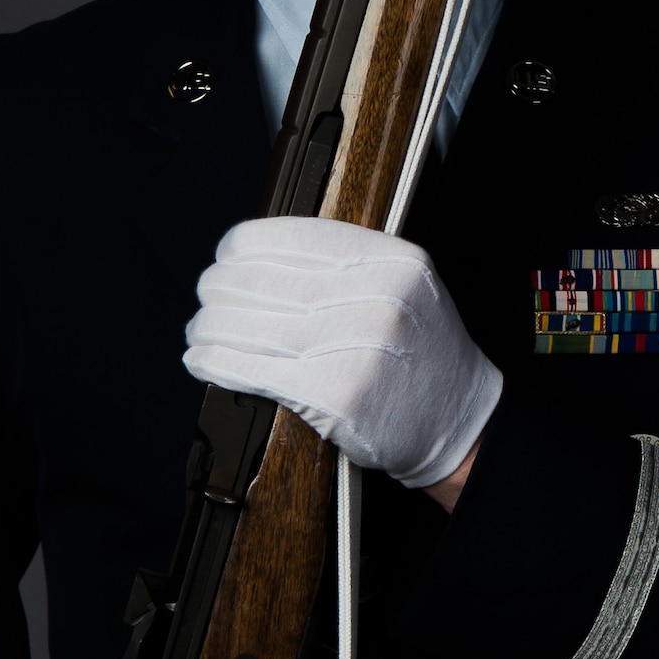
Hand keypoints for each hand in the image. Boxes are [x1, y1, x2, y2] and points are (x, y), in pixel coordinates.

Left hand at [184, 217, 500, 490]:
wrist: (459, 422)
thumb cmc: (423, 355)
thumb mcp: (405, 287)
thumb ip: (347, 264)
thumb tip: (257, 255)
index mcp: (393, 261)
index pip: (293, 236)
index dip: (245, 246)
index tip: (226, 255)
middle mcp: (377, 297)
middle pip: (266, 280)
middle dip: (220, 289)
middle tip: (206, 297)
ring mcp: (357, 346)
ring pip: (254, 324)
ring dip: (211, 327)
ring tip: (200, 330)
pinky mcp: (336, 394)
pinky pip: (255, 369)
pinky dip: (218, 362)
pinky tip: (203, 359)